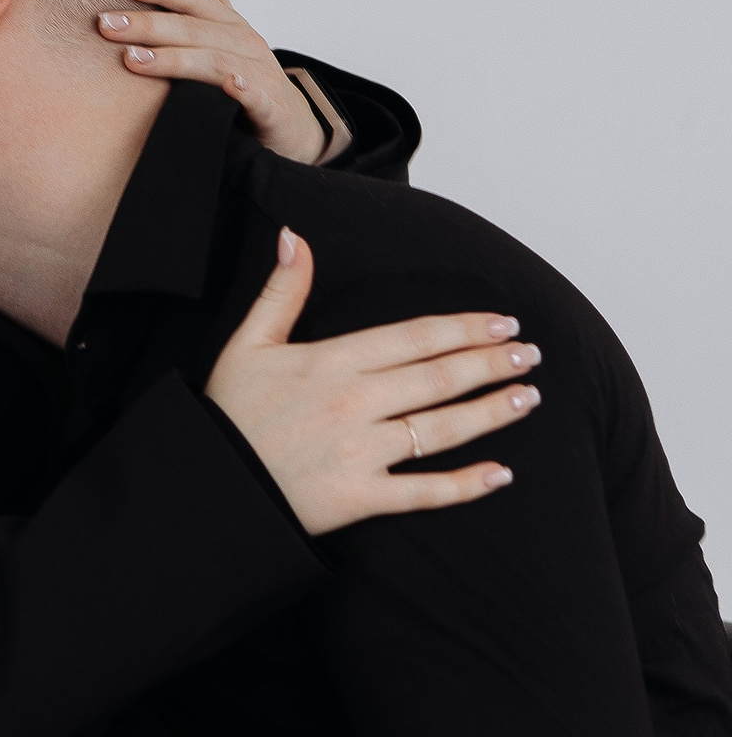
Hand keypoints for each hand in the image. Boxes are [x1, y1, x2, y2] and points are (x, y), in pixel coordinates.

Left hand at [97, 0, 325, 163]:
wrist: (288, 123)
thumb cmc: (246, 69)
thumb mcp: (224, 24)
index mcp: (229, 22)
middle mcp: (245, 42)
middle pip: (194, 29)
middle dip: (148, 25)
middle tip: (105, 24)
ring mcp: (261, 74)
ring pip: (215, 62)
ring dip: (174, 59)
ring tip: (133, 60)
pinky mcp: (272, 109)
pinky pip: (257, 98)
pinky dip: (242, 90)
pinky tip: (227, 85)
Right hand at [204, 233, 541, 534]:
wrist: (207, 486)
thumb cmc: (227, 413)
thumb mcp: (248, 344)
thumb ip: (281, 292)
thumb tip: (297, 238)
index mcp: (332, 363)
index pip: (414, 338)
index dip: (463, 329)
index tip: (502, 322)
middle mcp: (354, 404)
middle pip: (438, 378)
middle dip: (490, 364)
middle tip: (529, 355)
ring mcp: (360, 453)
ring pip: (440, 429)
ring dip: (491, 412)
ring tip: (527, 398)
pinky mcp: (359, 497)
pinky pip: (424, 492)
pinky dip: (466, 485)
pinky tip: (501, 474)